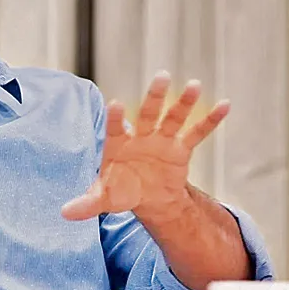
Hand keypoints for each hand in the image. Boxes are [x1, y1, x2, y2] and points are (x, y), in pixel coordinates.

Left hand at [61, 71, 229, 220]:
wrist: (147, 196)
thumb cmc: (121, 190)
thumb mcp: (104, 197)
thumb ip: (86, 202)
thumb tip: (64, 213)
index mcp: (118, 145)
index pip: (116, 128)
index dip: (116, 118)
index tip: (117, 104)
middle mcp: (141, 137)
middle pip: (148, 114)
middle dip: (155, 97)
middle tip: (161, 77)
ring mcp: (162, 140)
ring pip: (173, 118)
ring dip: (184, 103)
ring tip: (195, 85)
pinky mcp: (181, 148)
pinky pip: (197, 133)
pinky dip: (210, 120)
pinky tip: (224, 105)